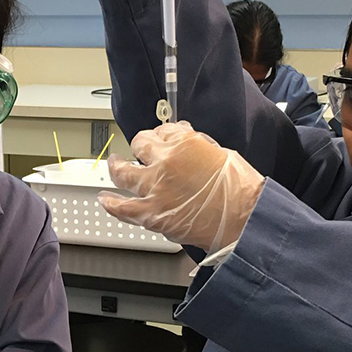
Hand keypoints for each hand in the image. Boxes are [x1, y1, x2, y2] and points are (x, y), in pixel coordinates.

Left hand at [98, 121, 262, 252]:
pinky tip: (105, 199)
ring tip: (114, 165)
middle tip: (138, 151)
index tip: (160, 139)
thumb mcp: (225, 155)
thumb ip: (201, 146)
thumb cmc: (242, 191)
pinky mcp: (151, 214)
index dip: (161, 135)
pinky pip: (121, 208)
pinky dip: (111, 203)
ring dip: (116, 168)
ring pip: (122, 173)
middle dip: (140, 146)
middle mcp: (164, 163)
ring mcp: (154, 188)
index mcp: (185, 144)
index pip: (163, 131)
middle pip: (139, 145)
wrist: (247, 221)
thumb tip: (189, 138)